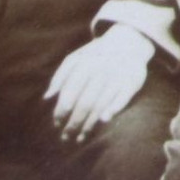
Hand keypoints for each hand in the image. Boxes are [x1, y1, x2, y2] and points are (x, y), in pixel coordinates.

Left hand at [45, 25, 153, 142]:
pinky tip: (103, 121)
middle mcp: (101, 70)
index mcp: (85, 64)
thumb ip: (60, 76)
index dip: (61, 110)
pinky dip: (114, 109)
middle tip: (65, 137)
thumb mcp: (75, 58)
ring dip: (89, 124)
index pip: (70, 93)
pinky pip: (123, 98)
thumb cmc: (95, 55)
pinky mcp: (133, 81)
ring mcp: (118, 75)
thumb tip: (47, 98)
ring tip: (79, 138)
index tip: (56, 123)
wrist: (128, 41)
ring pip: (102, 104)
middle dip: (73, 123)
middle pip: (85, 103)